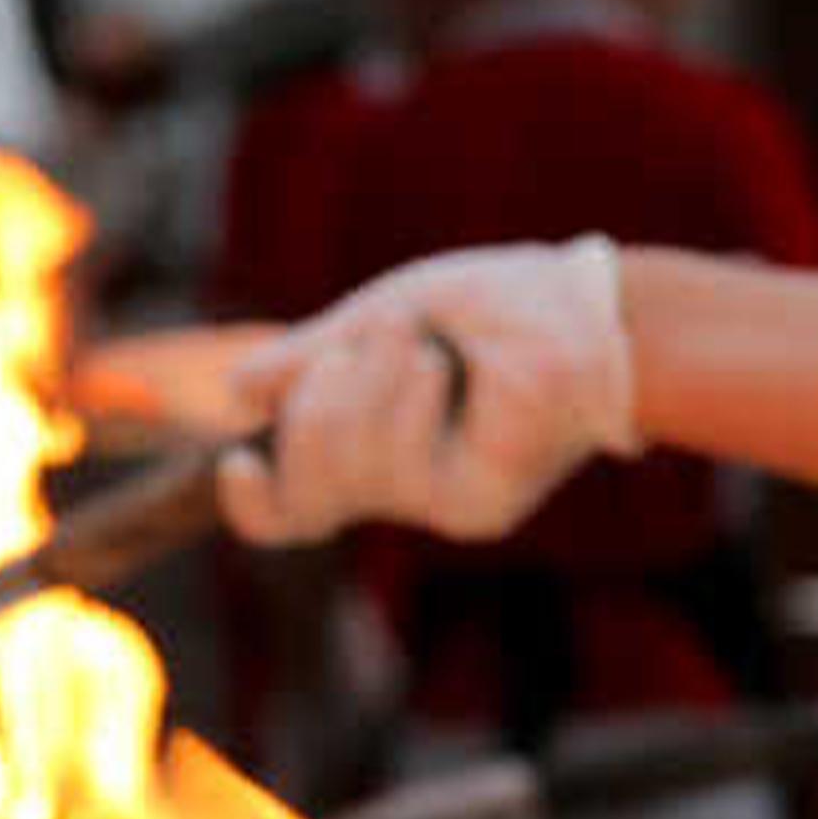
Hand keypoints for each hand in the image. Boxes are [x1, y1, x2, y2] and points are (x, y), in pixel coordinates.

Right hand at [217, 238, 636, 544]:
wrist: (582, 310)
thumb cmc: (492, 305)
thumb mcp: (376, 320)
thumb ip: (307, 358)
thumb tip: (235, 393)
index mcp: (370, 446)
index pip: (293, 513)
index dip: (253, 503)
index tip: (238, 461)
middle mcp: (397, 487)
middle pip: (302, 497)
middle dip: (310, 414)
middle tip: (359, 352)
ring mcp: (435, 501)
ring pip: (340, 476)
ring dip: (364, 390)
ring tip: (421, 348)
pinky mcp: (474, 507)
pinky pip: (398, 469)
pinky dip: (409, 404)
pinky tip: (449, 372)